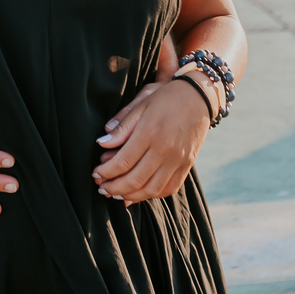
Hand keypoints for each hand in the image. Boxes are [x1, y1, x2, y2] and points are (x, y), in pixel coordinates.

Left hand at [92, 79, 210, 203]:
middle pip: (135, 180)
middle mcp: (165, 150)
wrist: (199, 97)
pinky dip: (152, 195)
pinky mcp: (187, 165)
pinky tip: (139, 193)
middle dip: (114, 188)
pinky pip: (169, 188)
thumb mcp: (141, 104)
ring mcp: (178, 160)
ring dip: (131, 196)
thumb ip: (122, 127)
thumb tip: (101, 143)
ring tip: (116, 194)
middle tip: (101, 188)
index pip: (123, 162)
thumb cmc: (166, 98)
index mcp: (149, 133)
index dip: (106, 172)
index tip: (95, 173)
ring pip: (151, 189)